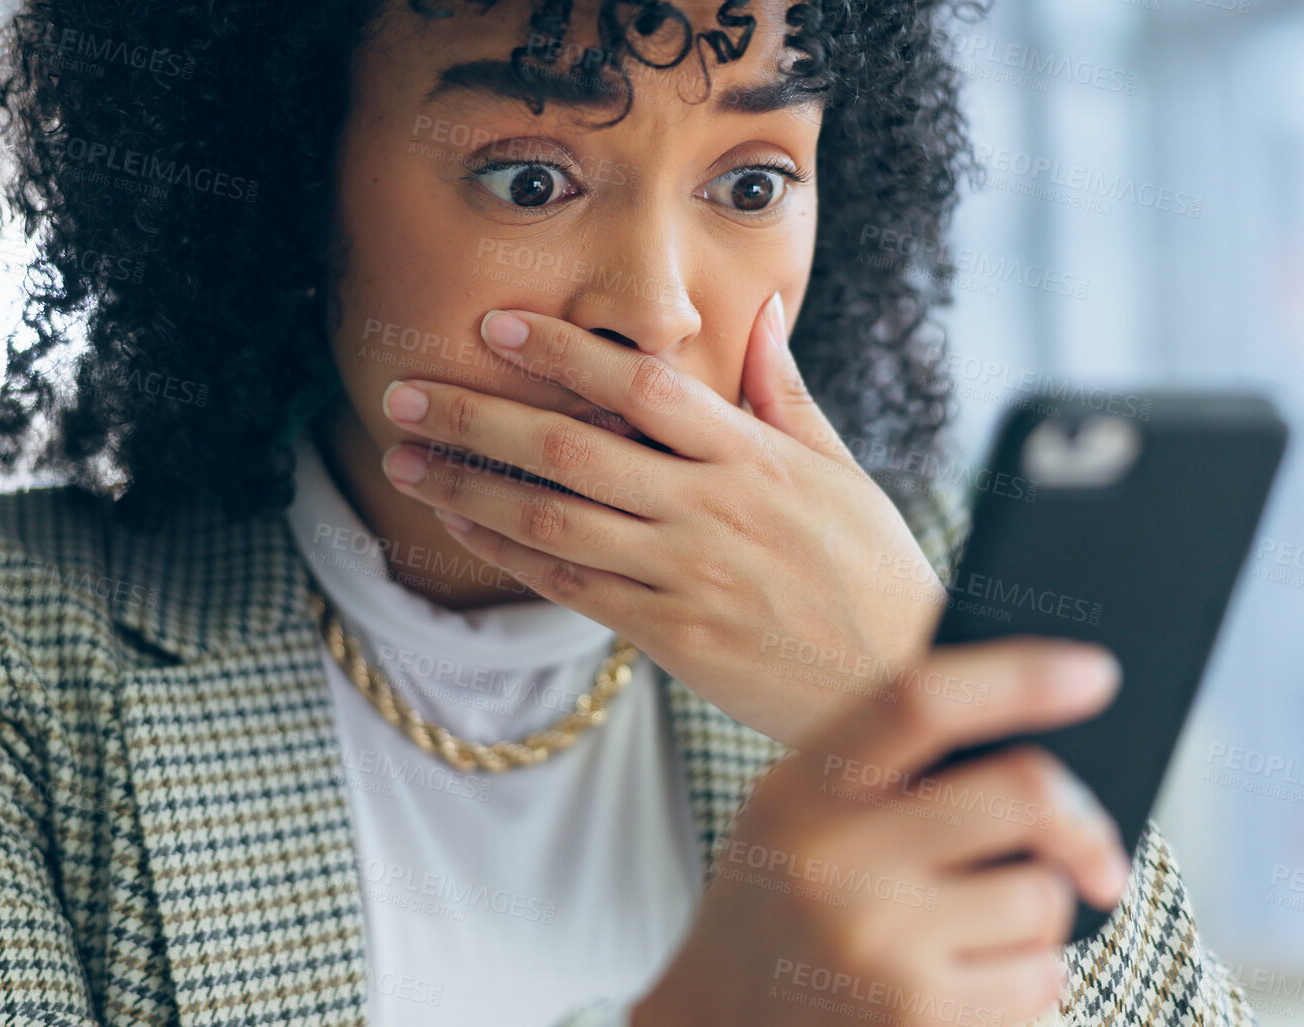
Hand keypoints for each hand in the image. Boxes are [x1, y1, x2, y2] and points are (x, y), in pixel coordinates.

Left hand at [376, 293, 946, 748]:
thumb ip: (783, 390)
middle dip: (476, 415)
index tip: (494, 323)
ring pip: (550, 520)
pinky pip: (566, 587)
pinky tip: (457, 521)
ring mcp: (683, 575)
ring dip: (466, 485)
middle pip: (570, 448)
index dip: (560, 349)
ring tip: (403, 457)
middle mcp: (710, 509)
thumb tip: (759, 306)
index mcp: (753, 456)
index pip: (640, 384)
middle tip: (404, 390)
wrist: (900, 683)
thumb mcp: (839, 470)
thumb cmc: (872, 570)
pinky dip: (503, 552)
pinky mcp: (667, 635)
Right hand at [632, 638, 1131, 1026]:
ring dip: (1036, 917)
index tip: (1095, 671)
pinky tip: (965, 986)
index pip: (920, 701)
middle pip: (1023, 794)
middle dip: (1082, 822)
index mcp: (803, 790)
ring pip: (1042, 897)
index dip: (1017, 676)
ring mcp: (877, 943)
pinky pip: (1040, 978)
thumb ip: (886, 771)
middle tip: (1097, 851)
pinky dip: (1026, 980)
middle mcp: (834, 860)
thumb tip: (1039, 756)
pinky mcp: (917, 1016)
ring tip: (971, 937)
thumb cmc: (781, 912)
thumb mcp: (797, 817)